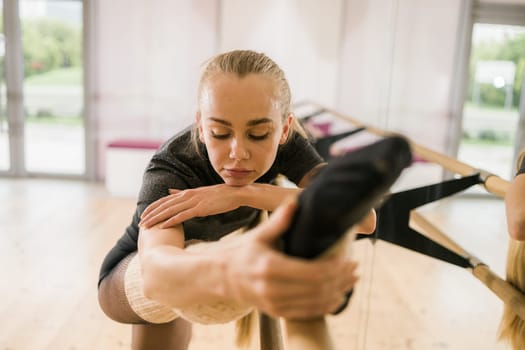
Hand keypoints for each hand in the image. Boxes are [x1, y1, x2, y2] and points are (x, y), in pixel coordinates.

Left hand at [140, 184, 241, 227]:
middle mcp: (187, 196)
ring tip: (147, 226)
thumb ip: (183, 193)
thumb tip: (170, 191)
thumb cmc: (218, 195)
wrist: (234, 194)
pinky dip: (172, 221)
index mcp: (186, 193)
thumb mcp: (198, 192)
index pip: (164, 200)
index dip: (152, 207)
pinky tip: (163, 226)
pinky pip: (183, 216)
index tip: (143, 215)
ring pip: (170, 211)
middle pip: (164, 206)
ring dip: (157, 219)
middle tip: (140, 223)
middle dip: (151, 215)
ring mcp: (193, 202)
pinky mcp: (200, 209)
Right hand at [222, 200, 358, 319]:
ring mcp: (274, 304)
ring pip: (315, 303)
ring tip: (351, 281)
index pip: (312, 272)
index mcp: (270, 267)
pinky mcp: (276, 313)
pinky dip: (325, 306)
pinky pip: (306, 313)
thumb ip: (279, 220)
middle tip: (356, 269)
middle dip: (341, 279)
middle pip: (318, 288)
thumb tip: (296, 201)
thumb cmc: (244, 251)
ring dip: (337, 293)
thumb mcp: (259, 234)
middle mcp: (272, 289)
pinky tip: (337, 297)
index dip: (335, 268)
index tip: (349, 259)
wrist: (222, 276)